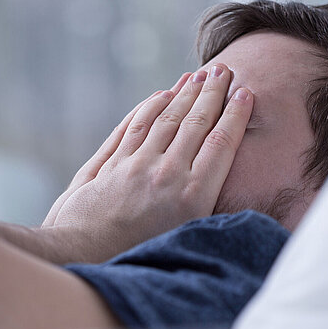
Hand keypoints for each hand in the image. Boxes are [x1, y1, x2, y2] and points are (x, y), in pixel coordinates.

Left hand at [43, 64, 252, 261]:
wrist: (82, 257)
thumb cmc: (137, 257)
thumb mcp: (183, 240)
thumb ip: (202, 206)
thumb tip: (220, 182)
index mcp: (192, 197)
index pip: (220, 144)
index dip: (234, 115)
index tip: (245, 94)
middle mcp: (167, 174)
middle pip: (194, 123)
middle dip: (211, 93)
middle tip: (223, 71)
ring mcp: (137, 165)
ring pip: (165, 119)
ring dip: (183, 93)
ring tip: (196, 75)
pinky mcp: (113, 163)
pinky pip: (134, 126)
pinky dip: (149, 106)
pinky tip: (160, 94)